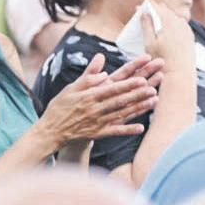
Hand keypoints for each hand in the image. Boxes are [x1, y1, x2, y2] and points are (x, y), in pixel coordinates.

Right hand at [37, 54, 157, 144]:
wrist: (50, 131)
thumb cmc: (60, 107)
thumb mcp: (70, 89)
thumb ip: (87, 78)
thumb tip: (103, 69)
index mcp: (88, 96)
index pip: (111, 89)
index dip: (127, 85)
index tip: (141, 79)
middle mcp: (94, 109)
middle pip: (120, 100)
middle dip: (137, 94)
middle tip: (152, 88)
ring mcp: (97, 122)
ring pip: (121, 114)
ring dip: (138, 108)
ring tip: (153, 101)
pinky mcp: (97, 134)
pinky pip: (115, 131)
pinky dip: (128, 130)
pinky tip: (141, 127)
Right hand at [142, 1, 194, 73]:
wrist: (180, 74)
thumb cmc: (162, 60)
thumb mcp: (149, 43)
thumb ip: (147, 26)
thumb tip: (144, 12)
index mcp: (168, 23)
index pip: (157, 8)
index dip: (147, 6)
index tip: (140, 6)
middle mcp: (179, 24)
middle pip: (167, 11)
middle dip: (156, 9)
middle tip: (147, 11)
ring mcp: (186, 30)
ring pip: (175, 17)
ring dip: (166, 16)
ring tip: (157, 19)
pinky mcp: (190, 38)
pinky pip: (181, 25)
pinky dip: (174, 23)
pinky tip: (169, 28)